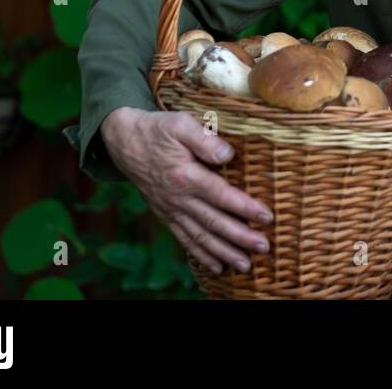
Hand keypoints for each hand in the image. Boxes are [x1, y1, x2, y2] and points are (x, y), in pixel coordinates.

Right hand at [100, 107, 272, 274]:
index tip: (267, 216)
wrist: (125, 141)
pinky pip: (184, 239)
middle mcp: (178, 198)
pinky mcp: (166, 214)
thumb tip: (228, 155)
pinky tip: (217, 267)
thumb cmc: (158, 129)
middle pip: (213, 221)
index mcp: (185, 176)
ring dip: (224, 252)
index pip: (220, 195)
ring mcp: (171, 209)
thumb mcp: (180, 124)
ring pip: (200, 236)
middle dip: (240, 237)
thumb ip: (204, 140)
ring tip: (245, 265)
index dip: (244, 207)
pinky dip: (201, 255)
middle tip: (264, 247)